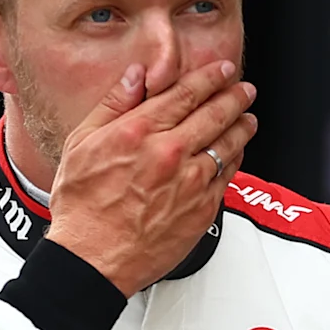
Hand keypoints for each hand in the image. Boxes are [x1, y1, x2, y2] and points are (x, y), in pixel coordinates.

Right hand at [43, 58, 257, 294]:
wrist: (93, 259)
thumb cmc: (83, 207)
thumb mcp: (81, 144)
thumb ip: (113, 105)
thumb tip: (136, 75)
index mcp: (139, 133)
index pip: (186, 93)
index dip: (210, 77)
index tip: (223, 70)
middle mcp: (169, 154)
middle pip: (215, 114)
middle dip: (235, 97)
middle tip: (244, 89)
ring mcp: (190, 182)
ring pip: (228, 144)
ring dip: (243, 126)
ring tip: (248, 118)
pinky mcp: (202, 209)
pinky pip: (227, 176)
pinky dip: (235, 159)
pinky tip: (236, 152)